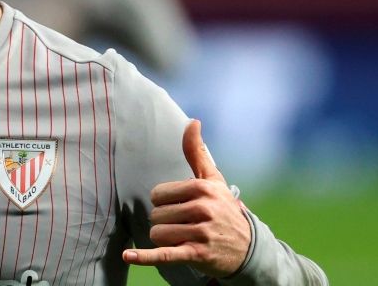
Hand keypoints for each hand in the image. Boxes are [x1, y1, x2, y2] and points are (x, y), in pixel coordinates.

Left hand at [122, 120, 250, 276]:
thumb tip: (192, 121)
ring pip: (157, 234)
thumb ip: (197, 152)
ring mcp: (201, 232)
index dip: (164, 203)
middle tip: (187, 225)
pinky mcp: (197, 254)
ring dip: (165, 239)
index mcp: (202, 188)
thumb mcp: (213, 180)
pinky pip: (164, 254)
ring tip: (186, 238)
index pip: (157, 194)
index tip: (181, 207)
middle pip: (156, 215)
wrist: (249, 248)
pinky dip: (145, 257)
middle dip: (166, 222)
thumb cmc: (224, 209)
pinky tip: (128, 256)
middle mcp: (203, 208)